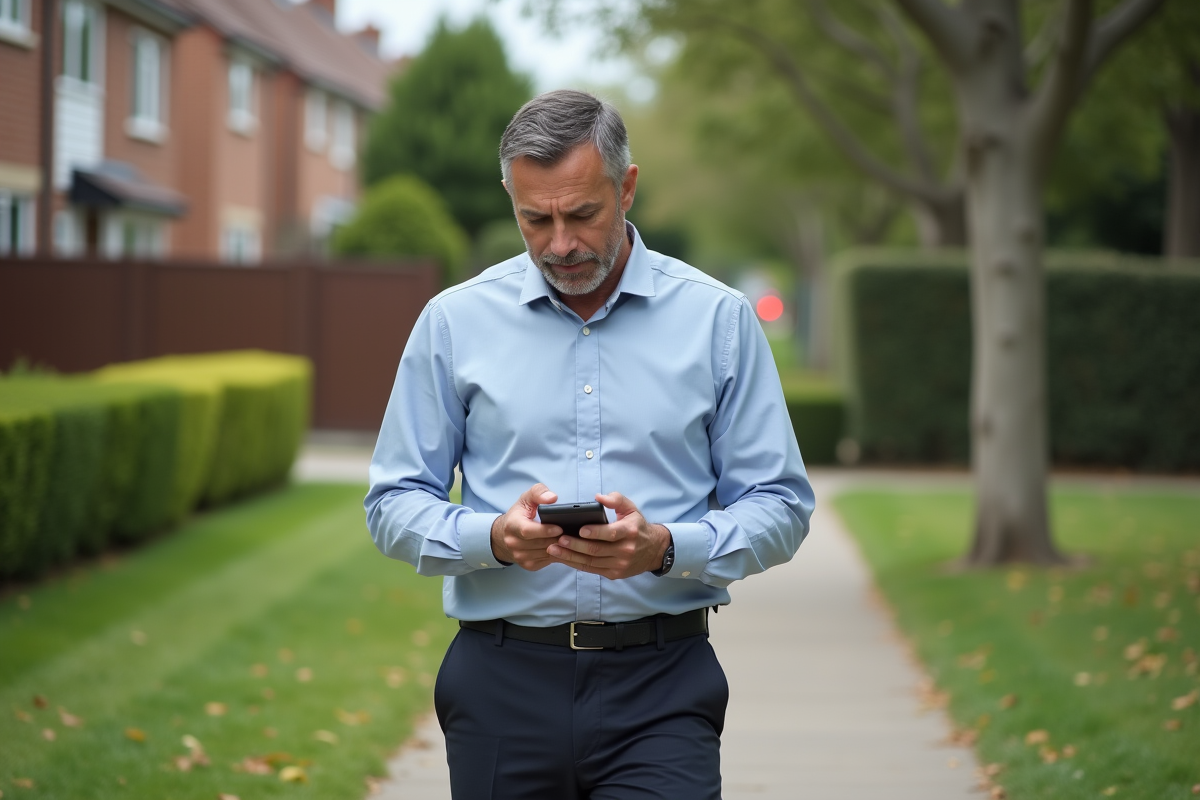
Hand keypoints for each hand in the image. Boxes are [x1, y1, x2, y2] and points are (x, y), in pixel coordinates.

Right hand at [490, 484, 563, 570]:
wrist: (504, 535)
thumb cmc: (519, 515)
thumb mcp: (526, 498)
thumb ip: (539, 493)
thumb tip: (552, 498)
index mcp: (512, 525)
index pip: (528, 531)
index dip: (545, 530)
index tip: (559, 527)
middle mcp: (513, 543)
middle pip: (541, 543)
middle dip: (557, 538)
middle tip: (572, 532)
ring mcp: (520, 556)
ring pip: (546, 553)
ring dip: (560, 547)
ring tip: (571, 539)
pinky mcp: (528, 565)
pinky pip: (548, 561)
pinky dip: (558, 554)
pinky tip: (564, 546)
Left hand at [548, 491, 671, 579]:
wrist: (654, 550)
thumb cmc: (638, 526)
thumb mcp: (631, 509)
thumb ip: (616, 499)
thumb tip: (599, 497)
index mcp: (630, 531)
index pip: (611, 533)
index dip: (595, 532)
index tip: (579, 529)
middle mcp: (626, 550)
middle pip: (597, 550)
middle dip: (575, 545)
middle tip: (558, 539)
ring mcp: (620, 564)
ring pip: (591, 562)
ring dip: (571, 557)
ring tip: (554, 549)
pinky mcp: (614, 574)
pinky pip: (592, 570)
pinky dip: (576, 564)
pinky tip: (564, 558)